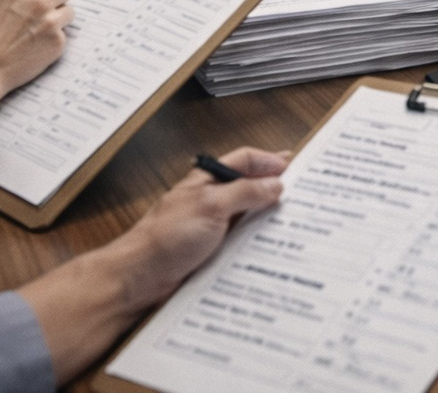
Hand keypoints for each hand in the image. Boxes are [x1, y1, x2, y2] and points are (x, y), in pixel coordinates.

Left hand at [115, 147, 288, 307]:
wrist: (139, 277)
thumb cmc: (163, 238)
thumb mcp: (211, 206)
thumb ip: (245, 192)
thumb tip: (273, 185)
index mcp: (206, 180)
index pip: (244, 160)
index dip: (269, 161)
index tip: (293, 167)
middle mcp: (209, 200)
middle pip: (247, 187)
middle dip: (272, 189)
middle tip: (298, 194)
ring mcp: (209, 226)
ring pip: (245, 215)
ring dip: (265, 217)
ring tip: (288, 221)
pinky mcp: (209, 250)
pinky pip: (239, 241)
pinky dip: (255, 241)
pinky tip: (266, 247)